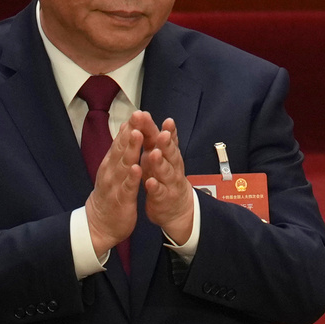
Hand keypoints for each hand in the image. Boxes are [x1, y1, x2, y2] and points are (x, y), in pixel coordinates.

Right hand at [85, 121, 142, 257]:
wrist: (99, 224)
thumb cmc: (110, 195)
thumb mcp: (114, 170)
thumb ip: (120, 151)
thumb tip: (125, 129)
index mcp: (111, 163)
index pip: (121, 142)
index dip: (129, 127)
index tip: (138, 111)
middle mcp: (111, 171)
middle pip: (121, 148)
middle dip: (129, 132)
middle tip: (137, 115)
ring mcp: (114, 185)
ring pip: (124, 164)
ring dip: (131, 149)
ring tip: (138, 134)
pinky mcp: (120, 199)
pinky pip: (127, 187)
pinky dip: (131, 177)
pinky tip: (137, 168)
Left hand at [140, 117, 193, 243]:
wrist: (177, 208)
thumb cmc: (165, 177)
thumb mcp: (162, 156)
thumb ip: (155, 138)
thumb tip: (147, 115)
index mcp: (169, 155)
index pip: (167, 140)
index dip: (168, 130)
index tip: (167, 120)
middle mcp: (172, 167)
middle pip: (170, 154)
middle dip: (166, 144)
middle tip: (163, 134)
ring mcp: (169, 183)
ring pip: (166, 172)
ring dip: (160, 163)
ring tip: (154, 154)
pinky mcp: (163, 198)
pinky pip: (159, 192)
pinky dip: (155, 187)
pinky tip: (149, 182)